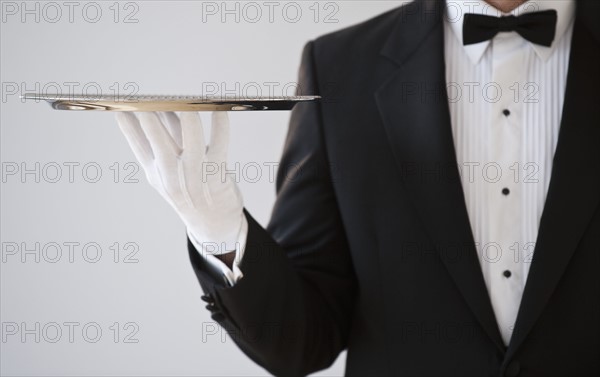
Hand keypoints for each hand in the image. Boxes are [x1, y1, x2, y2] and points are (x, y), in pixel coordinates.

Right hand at [116, 111, 244, 253]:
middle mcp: (172, 176)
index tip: (121, 106)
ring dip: (187, 114)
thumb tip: (161, 109)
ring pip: (190, 138)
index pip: (138, 146)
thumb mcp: (168, 171)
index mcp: (156, 174)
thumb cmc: (190, 191)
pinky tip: (219, 109)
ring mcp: (196, 176)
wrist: (213, 224)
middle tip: (149, 98)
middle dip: (151, 117)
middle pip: (158, 141)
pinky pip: (220, 142)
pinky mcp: (217, 174)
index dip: (128, 125)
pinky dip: (220, 123)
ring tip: (184, 100)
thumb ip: (164, 140)